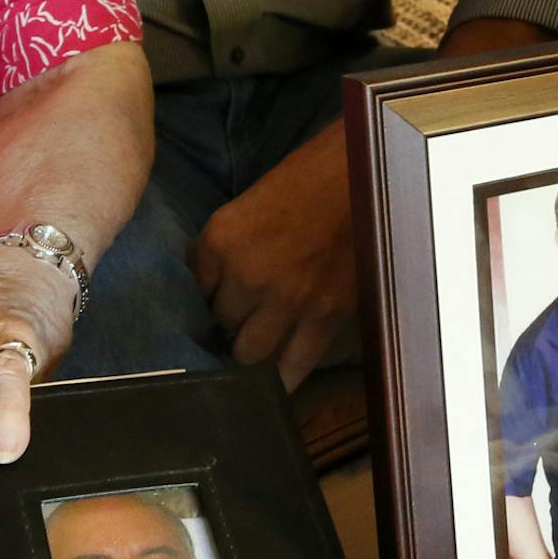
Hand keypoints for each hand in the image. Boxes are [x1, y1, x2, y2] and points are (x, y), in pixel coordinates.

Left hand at [191, 123, 357, 391]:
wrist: (364, 173)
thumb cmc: (307, 177)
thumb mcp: (248, 204)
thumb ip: (226, 246)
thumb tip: (210, 282)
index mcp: (220, 241)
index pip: (194, 291)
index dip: (208, 295)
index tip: (217, 298)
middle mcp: (246, 275)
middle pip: (221, 324)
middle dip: (230, 322)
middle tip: (243, 317)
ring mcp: (286, 300)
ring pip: (251, 352)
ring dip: (254, 348)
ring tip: (263, 343)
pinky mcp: (324, 316)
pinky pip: (294, 364)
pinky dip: (283, 378)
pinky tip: (277, 386)